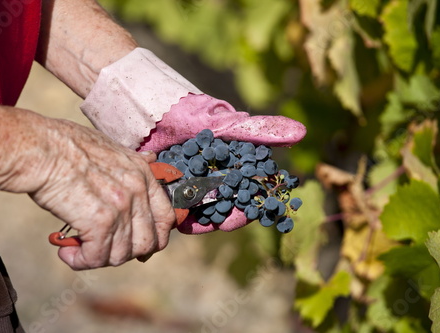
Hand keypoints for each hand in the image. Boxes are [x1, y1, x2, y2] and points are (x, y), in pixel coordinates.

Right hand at [29, 120, 175, 268]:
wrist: (39, 148)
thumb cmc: (65, 145)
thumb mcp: (111, 147)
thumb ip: (133, 161)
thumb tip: (150, 161)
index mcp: (142, 174)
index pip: (166, 218)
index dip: (154, 238)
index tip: (137, 247)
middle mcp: (137, 191)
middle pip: (148, 242)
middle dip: (125, 253)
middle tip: (103, 249)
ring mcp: (121, 207)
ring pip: (122, 255)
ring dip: (99, 259)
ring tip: (79, 250)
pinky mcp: (100, 222)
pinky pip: (98, 257)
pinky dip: (81, 261)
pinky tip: (67, 252)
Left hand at [138, 94, 306, 233]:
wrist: (137, 108)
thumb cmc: (185, 111)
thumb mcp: (222, 121)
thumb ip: (258, 129)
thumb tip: (302, 132)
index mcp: (231, 160)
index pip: (250, 187)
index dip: (254, 202)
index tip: (254, 210)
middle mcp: (213, 174)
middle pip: (229, 202)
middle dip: (229, 214)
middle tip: (224, 222)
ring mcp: (190, 183)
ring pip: (205, 209)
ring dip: (206, 218)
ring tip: (202, 221)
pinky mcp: (167, 190)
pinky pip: (178, 210)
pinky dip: (182, 217)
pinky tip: (180, 221)